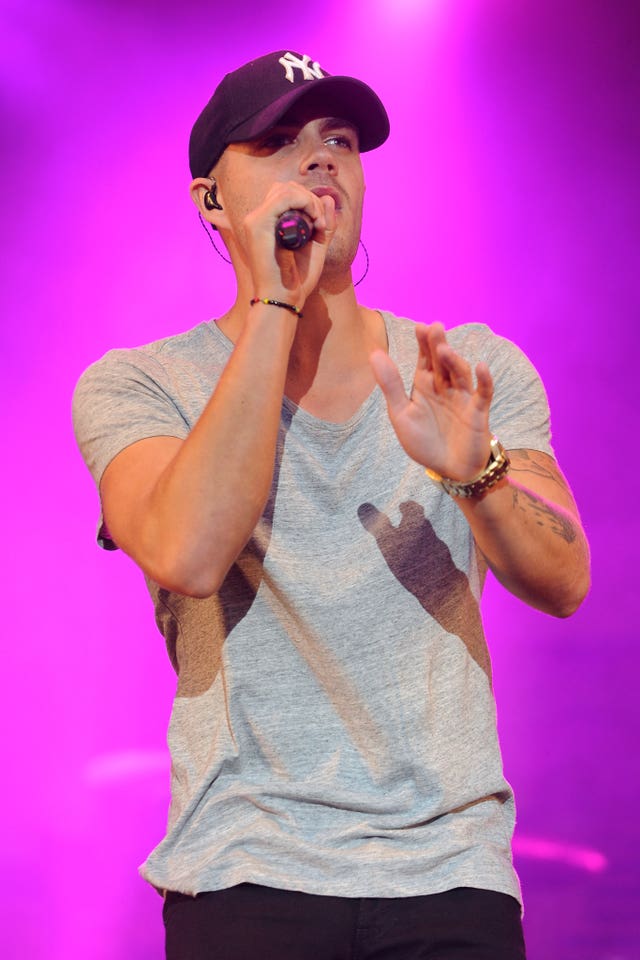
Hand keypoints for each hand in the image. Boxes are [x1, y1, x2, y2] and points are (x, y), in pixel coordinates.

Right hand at [244, 181, 335, 307]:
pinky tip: (314, 221)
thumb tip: (327, 197)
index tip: (322, 224)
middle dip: (310, 199)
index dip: (309, 201)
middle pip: (286, 188)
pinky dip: (304, 203)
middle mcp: (257, 219)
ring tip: (319, 224)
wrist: (283, 299)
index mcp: (268, 223)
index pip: (287, 194)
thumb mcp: (316, 246)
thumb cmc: (297, 279)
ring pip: (285, 189)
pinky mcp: (257, 225)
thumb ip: (323, 223)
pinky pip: (283, 198)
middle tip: (321, 224)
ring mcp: (255, 220)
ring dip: (309, 201)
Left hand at [370, 322, 493, 479]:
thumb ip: (391, 385)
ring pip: (460, 374)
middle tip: (434, 327)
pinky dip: (484, 380)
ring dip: (453, 361)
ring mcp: (463, 398)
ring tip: (443, 350)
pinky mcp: (478, 411)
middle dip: (438, 345)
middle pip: (442, 363)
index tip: (419, 327)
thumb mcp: (402, 415)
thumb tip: (374, 353)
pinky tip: (481, 366)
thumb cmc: (424, 443)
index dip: (423, 344)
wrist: (449, 471)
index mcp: (425, 388)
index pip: (424, 360)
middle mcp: (445, 388)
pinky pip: (484, 393)